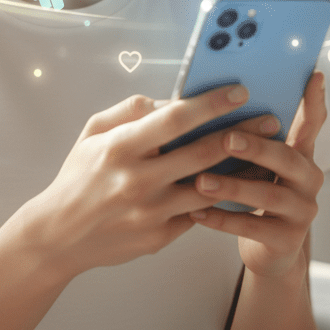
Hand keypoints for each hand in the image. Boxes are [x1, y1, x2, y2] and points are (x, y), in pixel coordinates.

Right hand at [16, 83, 260, 282]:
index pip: (175, 119)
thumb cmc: (79, 177)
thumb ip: (130, 111)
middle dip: (242, 133)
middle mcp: (138, 179)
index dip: (211, 104)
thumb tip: (169, 101)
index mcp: (120, 147)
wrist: (59, 236)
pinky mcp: (159, 237)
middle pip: (202, 153)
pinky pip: (199, 212)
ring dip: (242, 169)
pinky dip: (221, 198)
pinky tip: (241, 184)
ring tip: (266, 153)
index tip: (239, 91)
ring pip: (209, 187)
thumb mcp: (93, 133)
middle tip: (270, 120)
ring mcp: (151, 212)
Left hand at [188, 71, 326, 279]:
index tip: (315, 75)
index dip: (315, 100)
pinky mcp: (288, 239)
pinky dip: (221, 219)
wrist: (268, 249)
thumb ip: (248, 138)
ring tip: (201, 181)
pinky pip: (253, 227)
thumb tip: (215, 100)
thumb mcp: (258, 165)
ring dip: (232, 186)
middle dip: (256, 147)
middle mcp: (308, 179)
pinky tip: (196, 212)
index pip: (312, 123)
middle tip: (226, 139)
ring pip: (268, 195)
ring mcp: (302, 211)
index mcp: (301, 154)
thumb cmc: (254, 195)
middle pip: (287, 158)